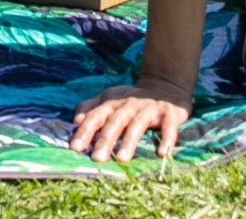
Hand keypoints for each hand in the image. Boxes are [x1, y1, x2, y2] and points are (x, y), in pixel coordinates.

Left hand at [69, 79, 192, 161]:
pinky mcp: (169, 113)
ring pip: (138, 124)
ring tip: (123, 159)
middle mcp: (130, 104)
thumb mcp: (109, 99)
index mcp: (113, 102)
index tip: (75, 148)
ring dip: (130, 141)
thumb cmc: (131, 99)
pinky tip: (162, 154)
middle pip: (115, 121)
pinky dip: (166, 139)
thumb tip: (75, 120)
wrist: (164, 85)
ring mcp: (150, 108)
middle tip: (97, 158)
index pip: (96, 116)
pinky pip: (168, 127)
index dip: (85, 131)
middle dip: (106, 139)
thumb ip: (91, 108)